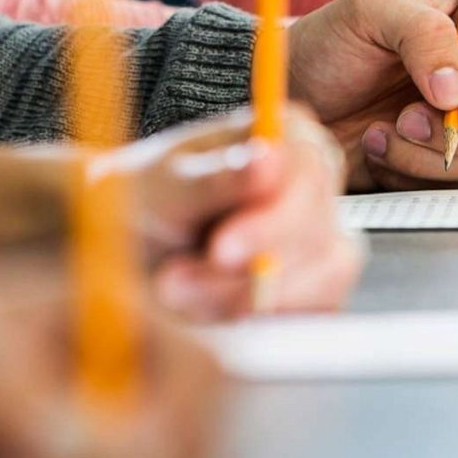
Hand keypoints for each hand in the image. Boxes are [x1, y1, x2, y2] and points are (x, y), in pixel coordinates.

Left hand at [106, 108, 363, 319]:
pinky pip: (309, 315)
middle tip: (174, 284)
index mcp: (290, 136)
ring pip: (317, 282)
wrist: (133, 250)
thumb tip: (265, 160)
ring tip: (175, 292)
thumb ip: (214, 178)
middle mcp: (316, 184)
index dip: (270, 221)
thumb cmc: (148, 202)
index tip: (220, 252)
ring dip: (239, 300)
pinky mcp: (318, 289)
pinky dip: (255, 321)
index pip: (307, 175)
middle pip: (316, 235)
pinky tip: (205, 310)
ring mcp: (324, 238)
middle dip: (244, 272)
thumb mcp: (165, 188)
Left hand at [288, 0, 457, 192]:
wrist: (292, 93)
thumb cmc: (328, 42)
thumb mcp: (368, 11)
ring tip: (377, 131)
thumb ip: (423, 32)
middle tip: (402, 120)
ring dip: (429, 156)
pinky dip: (412, 175)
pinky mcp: (445, 161)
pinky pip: (457, 185)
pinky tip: (375, 149)